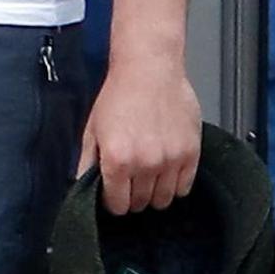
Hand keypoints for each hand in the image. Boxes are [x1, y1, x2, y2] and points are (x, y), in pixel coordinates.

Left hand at [79, 57, 200, 214]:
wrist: (149, 68)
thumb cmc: (120, 94)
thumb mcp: (92, 129)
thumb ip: (87, 163)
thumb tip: (83, 188)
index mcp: (117, 160)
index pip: (117, 205)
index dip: (114, 201)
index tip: (116, 193)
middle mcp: (145, 164)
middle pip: (140, 204)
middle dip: (133, 197)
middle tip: (132, 180)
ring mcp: (171, 160)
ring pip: (163, 200)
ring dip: (154, 193)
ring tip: (149, 175)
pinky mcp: (191, 153)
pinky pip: (184, 187)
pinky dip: (175, 184)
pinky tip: (167, 170)